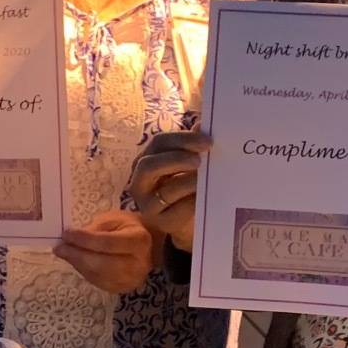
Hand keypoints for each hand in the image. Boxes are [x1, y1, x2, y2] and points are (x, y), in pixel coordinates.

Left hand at [55, 210, 154, 295]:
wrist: (148, 247)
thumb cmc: (128, 228)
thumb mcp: (114, 219)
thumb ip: (95, 229)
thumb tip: (71, 239)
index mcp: (139, 240)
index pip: (107, 242)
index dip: (84, 240)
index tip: (66, 234)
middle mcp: (138, 264)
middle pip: (101, 263)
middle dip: (77, 255)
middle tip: (59, 247)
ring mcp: (131, 280)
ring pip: (97, 275)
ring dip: (77, 264)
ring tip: (64, 253)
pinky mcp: (122, 289)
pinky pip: (97, 282)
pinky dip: (83, 271)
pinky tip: (75, 261)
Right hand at [130, 130, 208, 251]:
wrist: (185, 221)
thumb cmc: (184, 188)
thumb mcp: (186, 165)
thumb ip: (192, 146)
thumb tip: (201, 124)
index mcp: (145, 160)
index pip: (159, 143)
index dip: (183, 139)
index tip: (207, 141)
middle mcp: (140, 182)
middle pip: (150, 165)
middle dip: (177, 158)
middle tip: (200, 159)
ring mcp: (147, 204)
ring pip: (166, 189)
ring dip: (188, 181)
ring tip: (206, 178)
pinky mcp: (161, 222)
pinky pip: (178, 209)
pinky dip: (194, 201)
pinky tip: (205, 196)